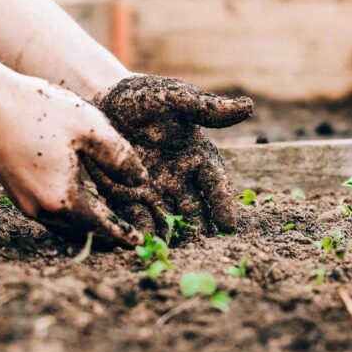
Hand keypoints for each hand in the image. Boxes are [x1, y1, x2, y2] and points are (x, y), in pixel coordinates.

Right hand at [0, 75, 147, 245]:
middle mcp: (42, 210)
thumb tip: (140, 181)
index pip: (102, 226)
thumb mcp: (90, 128)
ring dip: (86, 228)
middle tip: (128, 236)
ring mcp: (25, 204)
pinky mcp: (15, 193)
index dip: (123, 233)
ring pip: (64, 227)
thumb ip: (120, 158)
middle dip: (106, 236)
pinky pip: (49, 215)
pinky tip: (79, 204)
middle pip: (82, 233)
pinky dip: (69, 216)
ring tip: (108, 223)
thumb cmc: (39, 110)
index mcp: (63, 199)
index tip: (141, 242)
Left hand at [86, 75, 252, 235]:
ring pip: (168, 220)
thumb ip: (206, 108)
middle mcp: (180, 180)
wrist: (104, 101)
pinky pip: (136, 218)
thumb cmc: (145, 97)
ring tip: (175, 254)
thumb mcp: (176, 98)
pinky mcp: (127, 198)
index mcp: (198, 158)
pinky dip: (141, 231)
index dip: (223, 205)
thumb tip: (248, 107)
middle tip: (203, 249)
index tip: (229, 225)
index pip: (215, 185)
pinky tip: (142, 244)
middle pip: (195, 211)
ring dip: (172, 237)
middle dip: (199, 230)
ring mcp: (154, 192)